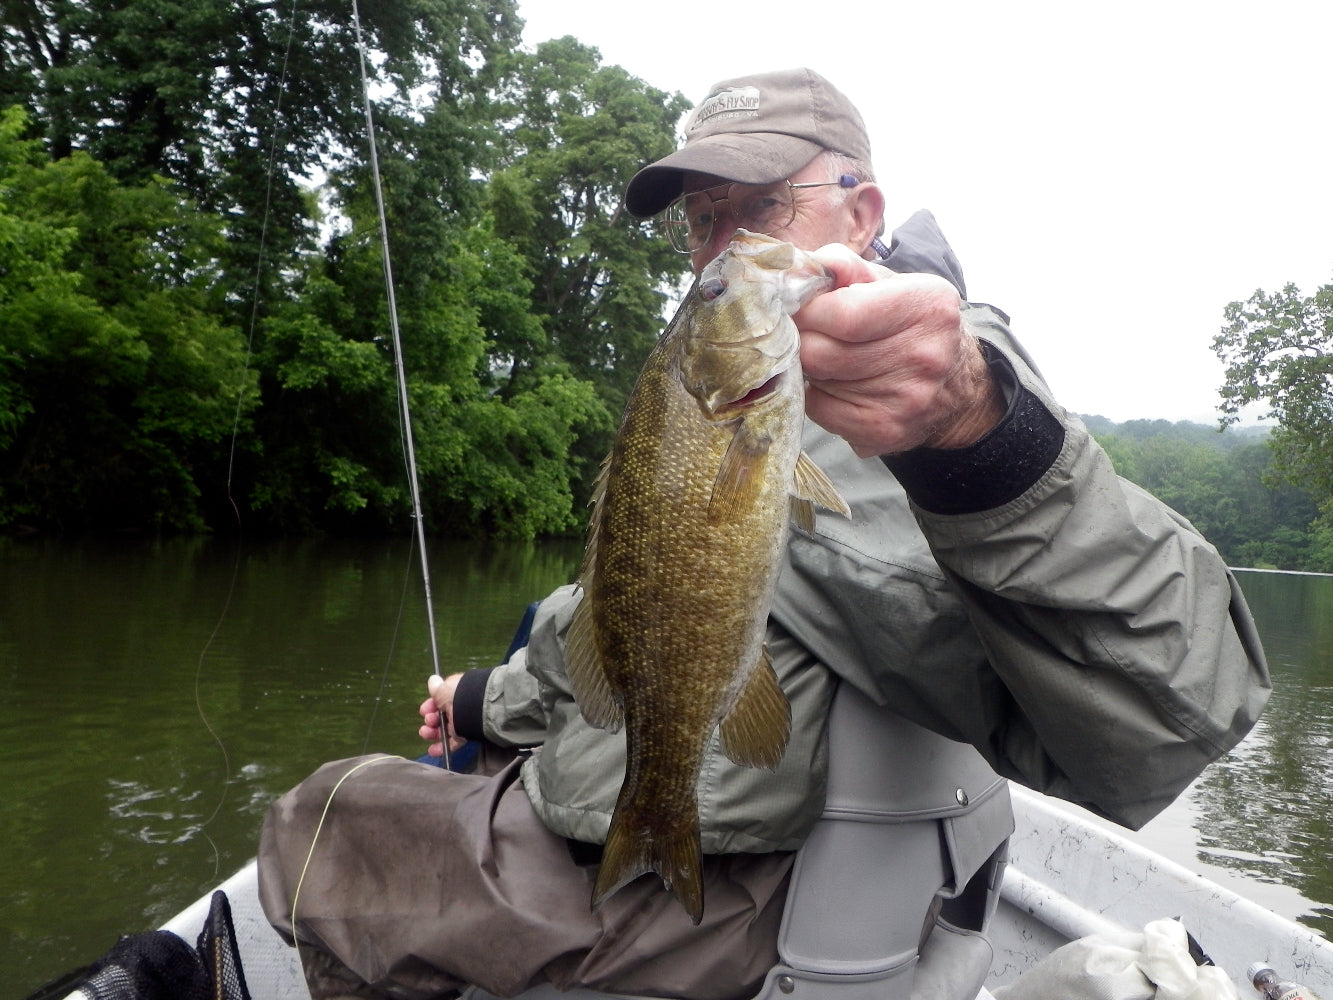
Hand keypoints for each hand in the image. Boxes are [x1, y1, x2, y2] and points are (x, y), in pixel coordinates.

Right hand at [418, 673, 466, 756]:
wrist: (478, 709)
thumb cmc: (459, 695)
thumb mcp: (444, 689)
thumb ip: (436, 688)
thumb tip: (433, 680)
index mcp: (456, 692)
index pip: (441, 699)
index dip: (430, 705)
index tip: (424, 710)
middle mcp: (460, 706)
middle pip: (442, 715)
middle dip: (431, 719)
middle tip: (428, 720)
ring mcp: (464, 721)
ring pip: (446, 729)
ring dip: (433, 733)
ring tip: (425, 733)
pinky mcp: (467, 735)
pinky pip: (454, 742)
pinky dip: (443, 747)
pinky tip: (432, 751)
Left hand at [795, 244, 1004, 456]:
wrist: (954, 388)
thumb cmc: (909, 325)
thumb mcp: (890, 284)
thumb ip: (845, 267)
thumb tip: (802, 267)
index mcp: (928, 305)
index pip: (844, 314)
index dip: (808, 311)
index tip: (799, 308)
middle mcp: (924, 354)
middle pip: (821, 352)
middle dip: (803, 340)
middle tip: (808, 334)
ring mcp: (907, 398)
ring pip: (817, 381)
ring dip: (811, 369)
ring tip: (830, 358)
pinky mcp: (886, 429)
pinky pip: (819, 410)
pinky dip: (817, 395)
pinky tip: (836, 385)